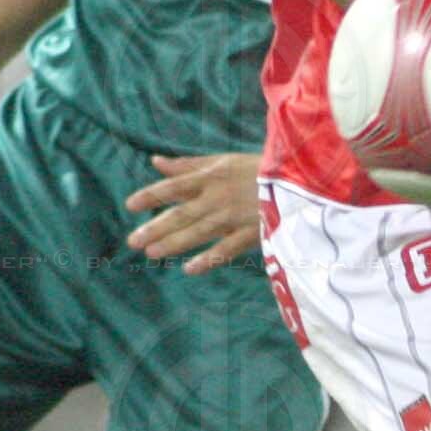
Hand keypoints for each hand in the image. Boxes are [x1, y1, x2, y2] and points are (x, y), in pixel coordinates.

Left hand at [125, 152, 261, 273]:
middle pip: (182, 213)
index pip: (175, 186)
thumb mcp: (222, 161)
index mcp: (211, 176)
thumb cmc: (258, 169)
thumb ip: (188, 165)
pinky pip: (227, 248)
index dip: (152, 195)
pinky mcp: (253, 233)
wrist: (300, 180)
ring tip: (151, 253)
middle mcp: (219, 197)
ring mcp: (235, 216)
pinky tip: (189, 269)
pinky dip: (209, 259)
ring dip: (174, 243)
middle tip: (132, 241)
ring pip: (199, 232)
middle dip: (157, 227)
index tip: (130, 206)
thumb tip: (155, 162)